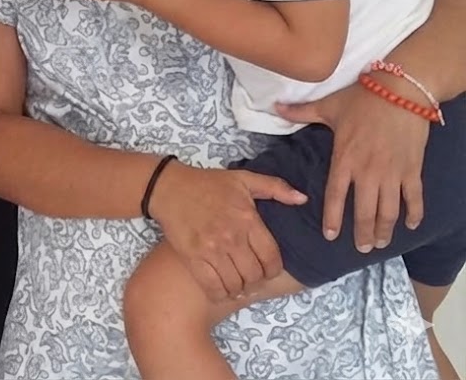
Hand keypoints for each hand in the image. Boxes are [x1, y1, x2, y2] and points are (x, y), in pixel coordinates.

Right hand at [151, 162, 306, 301]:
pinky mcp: (192, 257)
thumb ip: (274, 187)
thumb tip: (302, 198)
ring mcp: (211, 249)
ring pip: (235, 285)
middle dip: (255, 281)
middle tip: (250, 278)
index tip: (266, 269)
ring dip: (238, 289)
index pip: (271, 259)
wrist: (168, 187)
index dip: (273, 270)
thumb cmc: (206, 183)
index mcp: (247, 219)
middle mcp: (232, 237)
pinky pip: (213, 287)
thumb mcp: (242, 179)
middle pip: (254, 276)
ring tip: (237, 283)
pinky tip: (221, 288)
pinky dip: (220, 293)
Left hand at [277, 78, 428, 250]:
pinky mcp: (412, 169)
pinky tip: (411, 226)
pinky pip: (414, 198)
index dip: (333, 218)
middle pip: (365, 211)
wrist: (400, 91)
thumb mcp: (328, 106)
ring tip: (381, 243)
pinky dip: (414, 214)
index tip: (331, 236)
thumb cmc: (361, 99)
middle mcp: (368, 171)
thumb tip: (274, 107)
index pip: (335, 196)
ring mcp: (392, 173)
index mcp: (344, 159)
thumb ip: (301, 112)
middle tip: (362, 249)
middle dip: (363, 233)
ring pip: (389, 211)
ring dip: (385, 230)